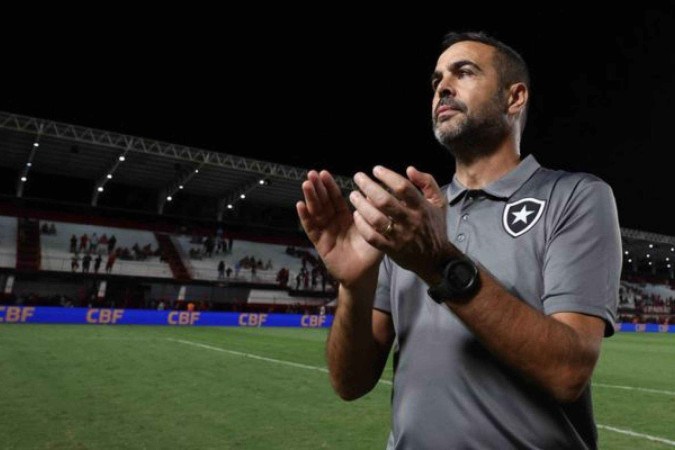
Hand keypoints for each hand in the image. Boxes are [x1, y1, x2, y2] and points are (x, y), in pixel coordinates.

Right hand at [297, 170, 382, 286]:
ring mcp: (325, 232)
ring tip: (306, 184)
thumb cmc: (370, 254)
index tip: (324, 173)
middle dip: (317, 188)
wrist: (363, 276)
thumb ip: (373, 213)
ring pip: (316, 213)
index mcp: (346, 218)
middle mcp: (334, 223)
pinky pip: (311, 229)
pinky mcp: (320, 244)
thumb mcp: (374, 230)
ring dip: (310, 198)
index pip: (336, 199)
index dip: (330, 187)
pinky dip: (305, 217)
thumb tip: (375, 193)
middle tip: (312, 173)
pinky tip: (300, 205)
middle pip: (324, 203)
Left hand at [349, 165, 456, 284]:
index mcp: (422, 207)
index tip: (376, 170)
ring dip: (362, 205)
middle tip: (358, 177)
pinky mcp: (391, 249)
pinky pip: (372, 237)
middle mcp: (410, 221)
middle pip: (385, 202)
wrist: (435, 260)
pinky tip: (356, 215)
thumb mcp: (439, 202)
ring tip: (354, 195)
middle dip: (369, 187)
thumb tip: (409, 169)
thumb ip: (427, 182)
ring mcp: (399, 237)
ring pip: (376, 219)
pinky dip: (362, 225)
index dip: (388, 176)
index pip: (403, 188)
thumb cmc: (434, 227)